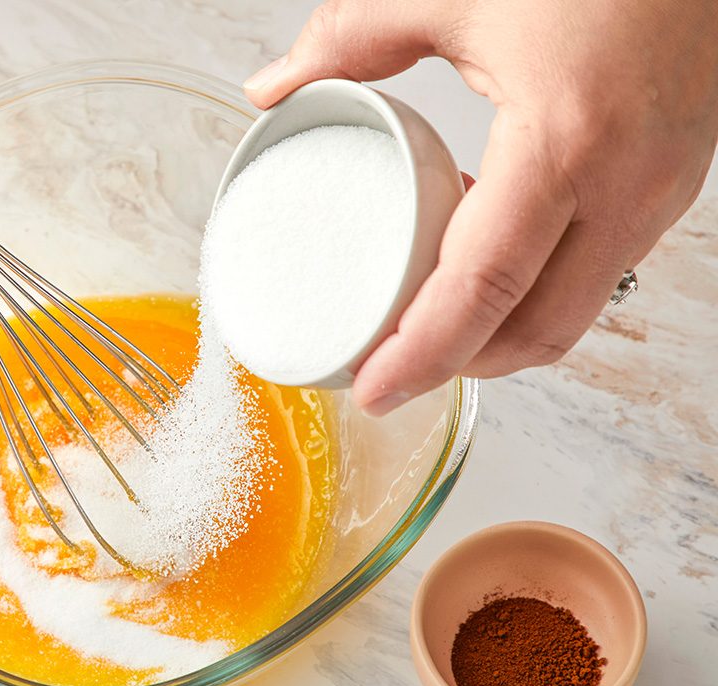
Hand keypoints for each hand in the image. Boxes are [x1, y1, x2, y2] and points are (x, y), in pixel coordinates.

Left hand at [244, 0, 717, 414]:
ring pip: (573, 310)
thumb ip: (352, 37)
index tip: (372, 388)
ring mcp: (663, 189)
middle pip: (535, 330)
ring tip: (424, 321)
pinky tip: (486, 255)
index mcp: (566, 143)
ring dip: (498, 332)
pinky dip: (537, 286)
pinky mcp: (673, 180)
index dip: (423, 354)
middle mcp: (629, 184)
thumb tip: (272, 86)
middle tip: (387, 371)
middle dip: (457, 366)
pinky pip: (598, 269)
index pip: (484, 289)